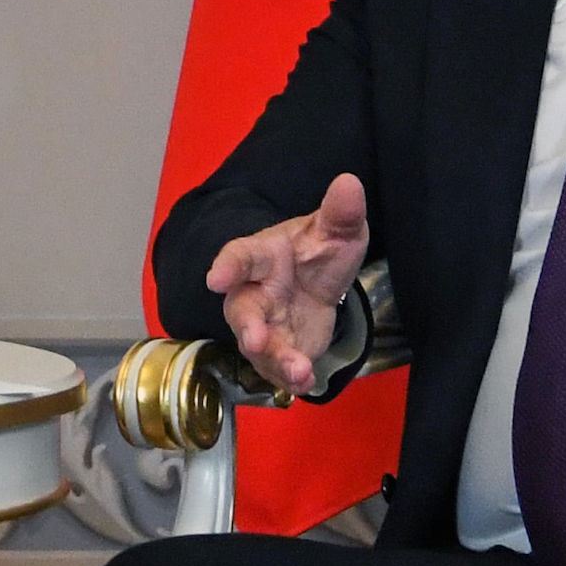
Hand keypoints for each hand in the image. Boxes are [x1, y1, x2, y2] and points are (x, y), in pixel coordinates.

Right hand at [202, 173, 370, 393]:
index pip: (240, 257)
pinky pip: (279, 369)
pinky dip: (291, 378)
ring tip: (298, 370)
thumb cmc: (318, 250)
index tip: (215, 279)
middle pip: (241, 311)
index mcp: (263, 256)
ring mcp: (266, 326)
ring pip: (259, 347)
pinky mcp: (281, 351)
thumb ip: (339, 213)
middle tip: (254, 340)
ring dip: (275, 360)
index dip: (226, 267)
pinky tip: (306, 382)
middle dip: (247, 327)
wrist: (320, 281)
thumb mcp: (336, 231)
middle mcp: (255, 293)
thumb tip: (350, 182)